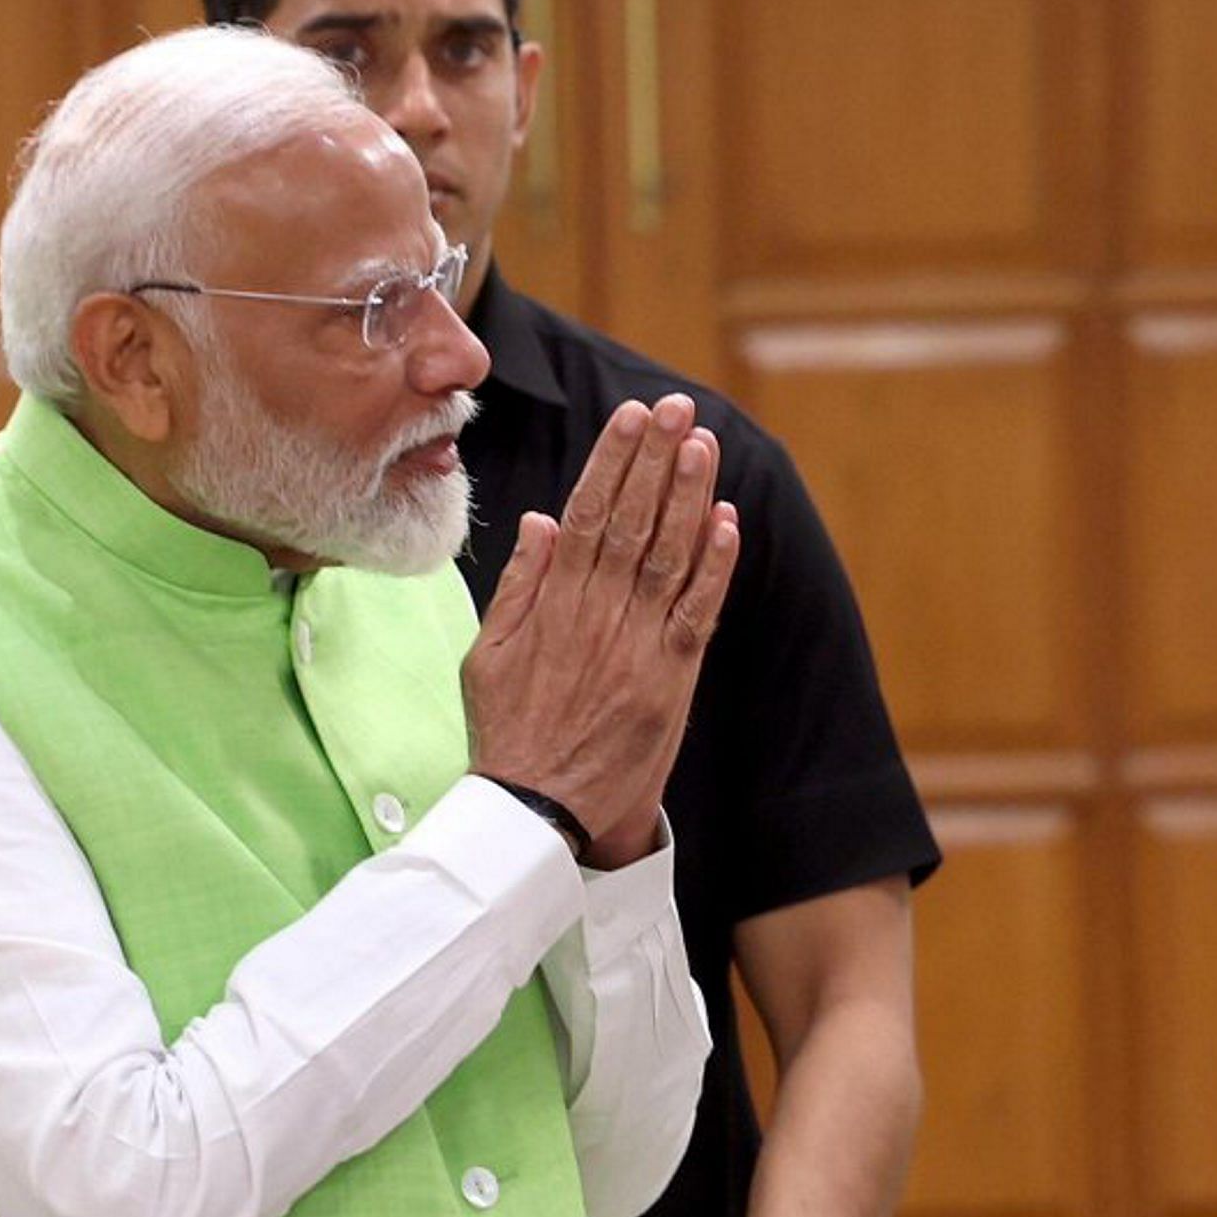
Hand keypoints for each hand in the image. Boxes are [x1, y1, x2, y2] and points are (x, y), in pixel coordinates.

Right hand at [463, 396, 739, 863]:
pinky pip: (697, 612)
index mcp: (552, 603)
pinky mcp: (670, 679)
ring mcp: (638, 645)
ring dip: (689, 496)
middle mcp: (597, 614)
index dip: (613, 461)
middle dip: (656, 459)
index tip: (631, 416)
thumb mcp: (490, 653)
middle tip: (677, 406)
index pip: (589, 513)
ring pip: (669, 556)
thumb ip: (520, 584)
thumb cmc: (511, 731)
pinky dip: (715, 566)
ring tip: (703, 443)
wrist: (538, 810)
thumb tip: (544, 518)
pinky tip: (727, 521)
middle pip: (633, 521)